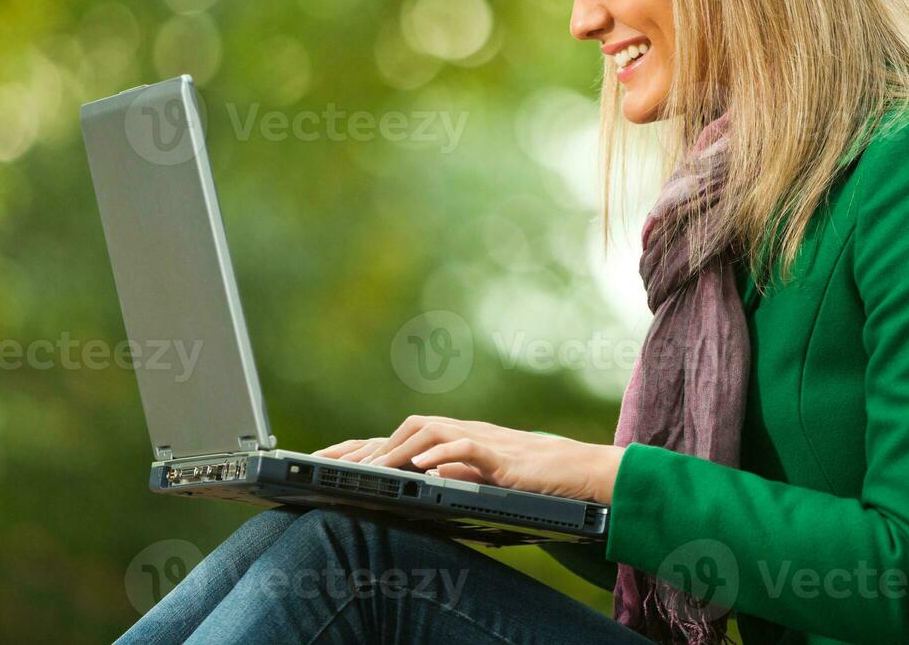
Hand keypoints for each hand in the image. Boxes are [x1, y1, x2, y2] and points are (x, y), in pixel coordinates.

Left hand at [314, 416, 624, 504]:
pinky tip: (422, 463)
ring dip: (395, 449)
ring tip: (368, 468)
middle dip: (364, 447)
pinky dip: (444, 452)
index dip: (362, 448)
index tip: (323, 459)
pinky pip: (469, 446)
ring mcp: (485, 441)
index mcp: (457, 442)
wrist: (584, 473)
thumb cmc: (537, 479)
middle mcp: (465, 434)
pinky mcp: (505, 456)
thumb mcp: (485, 480)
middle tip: (326, 463)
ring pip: (430, 432)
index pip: (401, 439)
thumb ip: (455, 474)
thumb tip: (420, 476)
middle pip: (405, 429)